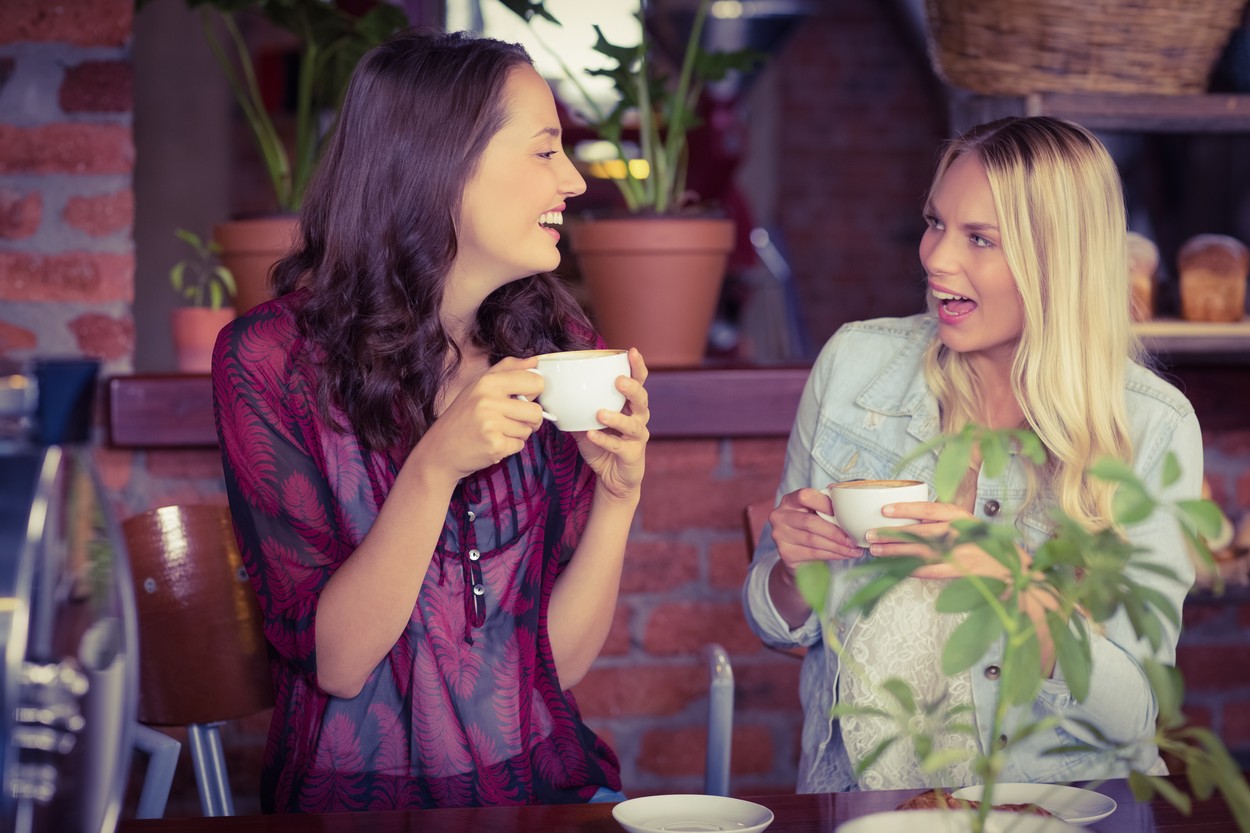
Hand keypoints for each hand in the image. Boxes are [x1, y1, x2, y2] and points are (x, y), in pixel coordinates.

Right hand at [416, 356, 546, 479]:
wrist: (440, 450)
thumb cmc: (462, 416)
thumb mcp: (479, 385)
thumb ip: (507, 370)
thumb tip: (534, 362)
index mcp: (488, 382)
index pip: (534, 381)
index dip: (533, 392)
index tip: (522, 397)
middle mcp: (488, 401)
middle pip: (536, 411)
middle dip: (529, 419)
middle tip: (511, 420)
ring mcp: (491, 424)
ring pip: (528, 430)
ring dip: (517, 433)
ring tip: (497, 431)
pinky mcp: (495, 446)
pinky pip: (519, 445)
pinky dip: (510, 446)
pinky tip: (493, 442)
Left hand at [574, 348, 649, 501]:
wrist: (614, 478)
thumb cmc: (603, 444)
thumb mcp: (588, 422)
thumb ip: (577, 407)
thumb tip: (552, 390)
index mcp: (629, 405)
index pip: (638, 381)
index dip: (637, 366)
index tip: (632, 352)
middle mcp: (638, 418)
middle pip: (642, 399)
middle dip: (632, 388)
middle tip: (618, 381)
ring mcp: (637, 437)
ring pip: (632, 424)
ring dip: (616, 417)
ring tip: (600, 413)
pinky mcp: (632, 454)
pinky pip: (619, 446)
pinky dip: (604, 440)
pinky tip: (592, 434)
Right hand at [768, 487, 863, 577]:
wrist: (796, 554)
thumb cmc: (810, 527)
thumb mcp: (815, 511)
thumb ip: (826, 502)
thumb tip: (844, 493)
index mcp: (789, 500)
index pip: (805, 496)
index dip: (825, 503)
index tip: (844, 513)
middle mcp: (780, 516)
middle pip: (810, 522)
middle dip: (835, 532)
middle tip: (853, 539)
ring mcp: (780, 535)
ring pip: (813, 540)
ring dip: (837, 546)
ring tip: (854, 549)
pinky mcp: (786, 553)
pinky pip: (813, 554)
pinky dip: (833, 555)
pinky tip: (845, 554)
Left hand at [867, 500, 1022, 579]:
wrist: (1013, 570)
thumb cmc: (985, 545)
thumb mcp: (968, 524)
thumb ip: (944, 520)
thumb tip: (912, 517)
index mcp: (961, 516)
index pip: (929, 509)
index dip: (906, 509)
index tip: (884, 509)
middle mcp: (960, 532)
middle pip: (919, 531)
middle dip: (892, 533)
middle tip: (870, 534)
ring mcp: (960, 553)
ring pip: (921, 551)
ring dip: (896, 552)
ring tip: (875, 551)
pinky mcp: (960, 572)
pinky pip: (930, 571)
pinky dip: (912, 569)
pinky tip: (896, 569)